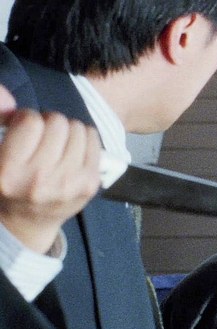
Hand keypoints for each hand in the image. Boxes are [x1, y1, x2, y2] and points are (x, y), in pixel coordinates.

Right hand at [0, 88, 101, 253]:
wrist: (27, 223)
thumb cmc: (8, 184)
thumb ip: (2, 127)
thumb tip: (11, 103)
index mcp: (9, 172)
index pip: (30, 122)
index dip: (26, 118)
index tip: (24, 128)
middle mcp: (40, 179)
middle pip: (57, 122)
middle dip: (48, 123)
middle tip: (43, 135)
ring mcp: (69, 184)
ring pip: (77, 128)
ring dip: (67, 129)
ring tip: (58, 143)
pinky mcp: (90, 184)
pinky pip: (93, 139)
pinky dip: (84, 138)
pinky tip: (73, 149)